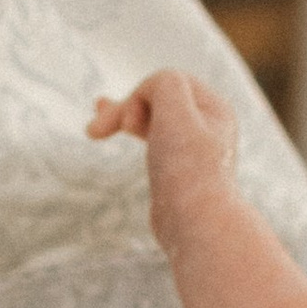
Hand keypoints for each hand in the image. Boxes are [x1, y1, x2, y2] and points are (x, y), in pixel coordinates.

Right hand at [90, 67, 241, 248]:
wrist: (196, 225)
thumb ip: (163, 84)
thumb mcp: (176, 111)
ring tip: (94, 127)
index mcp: (213, 107)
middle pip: (158, 101)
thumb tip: (149, 93)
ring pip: (151, 120)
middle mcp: (207, 125)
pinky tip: (121, 133)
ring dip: (123, 119)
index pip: (168, 82)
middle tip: (94, 130)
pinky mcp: (177, 170)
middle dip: (124, 109)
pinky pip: (152, 140)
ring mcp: (192, 149)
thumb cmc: (188, 170)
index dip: (140, 95)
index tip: (127, 124)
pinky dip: (133, 135)